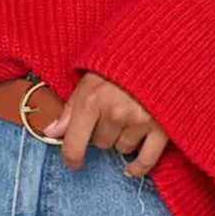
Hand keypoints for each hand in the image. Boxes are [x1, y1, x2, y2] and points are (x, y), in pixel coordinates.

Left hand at [42, 71, 168, 177]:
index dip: (71, 157)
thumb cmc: (121, 60)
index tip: (73, 161)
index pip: (74, 144)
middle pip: (100, 143)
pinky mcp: (162, 128)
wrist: (161, 48)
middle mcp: (114, 114)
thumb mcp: (90, 78)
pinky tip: (131, 167)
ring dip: (123, 138)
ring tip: (130, 115)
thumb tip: (52, 132)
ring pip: (122, 149)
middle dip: (104, 131)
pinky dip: (138, 166)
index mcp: (92, 100)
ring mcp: (139, 122)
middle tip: (113, 111)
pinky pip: (146, 160)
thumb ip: (71, 108)